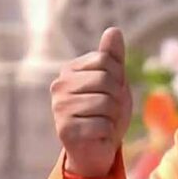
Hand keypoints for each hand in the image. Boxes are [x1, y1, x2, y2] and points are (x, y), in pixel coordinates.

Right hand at [50, 27, 132, 176]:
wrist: (98, 148)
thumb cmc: (106, 112)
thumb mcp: (115, 82)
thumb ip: (113, 58)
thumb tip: (114, 30)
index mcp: (70, 70)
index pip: (107, 61)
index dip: (118, 78)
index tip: (111, 92)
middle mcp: (59, 86)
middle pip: (107, 81)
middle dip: (118, 99)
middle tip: (109, 112)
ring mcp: (59, 108)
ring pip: (106, 103)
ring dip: (113, 117)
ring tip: (103, 123)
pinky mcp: (65, 130)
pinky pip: (102, 125)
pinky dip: (107, 133)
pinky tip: (98, 136)